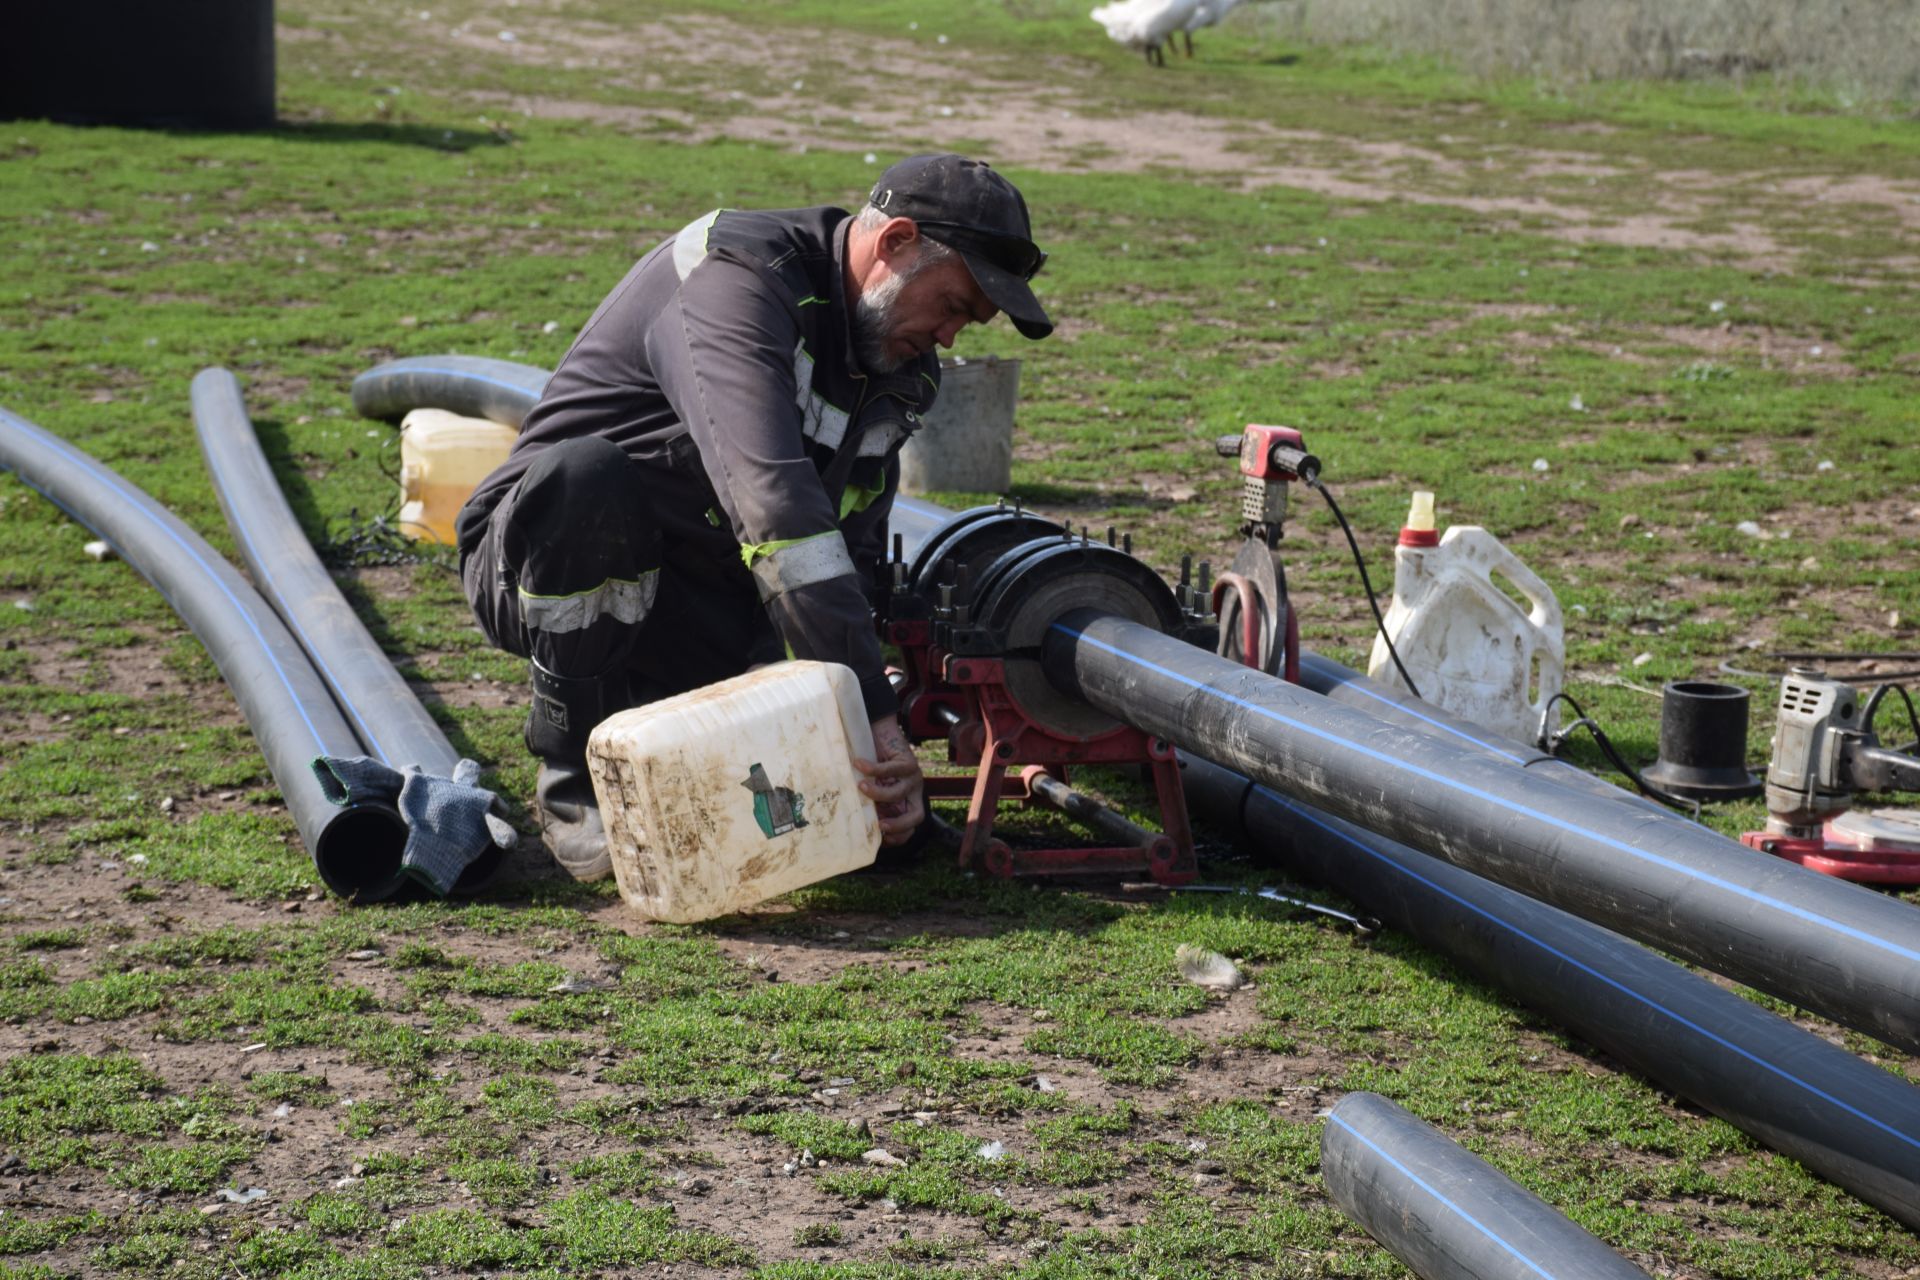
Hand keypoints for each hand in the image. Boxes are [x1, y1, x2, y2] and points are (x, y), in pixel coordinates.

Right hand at [854, 715, 924, 845]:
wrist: (878, 733)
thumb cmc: (869, 766)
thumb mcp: (870, 789)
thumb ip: (869, 804)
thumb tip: (856, 824)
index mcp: (905, 804)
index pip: (910, 827)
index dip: (898, 836)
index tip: (880, 837)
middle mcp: (913, 793)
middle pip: (917, 816)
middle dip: (899, 824)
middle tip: (880, 824)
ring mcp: (913, 778)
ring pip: (899, 793)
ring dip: (877, 793)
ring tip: (860, 786)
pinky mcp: (909, 762)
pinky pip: (891, 770)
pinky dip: (872, 769)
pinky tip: (857, 764)